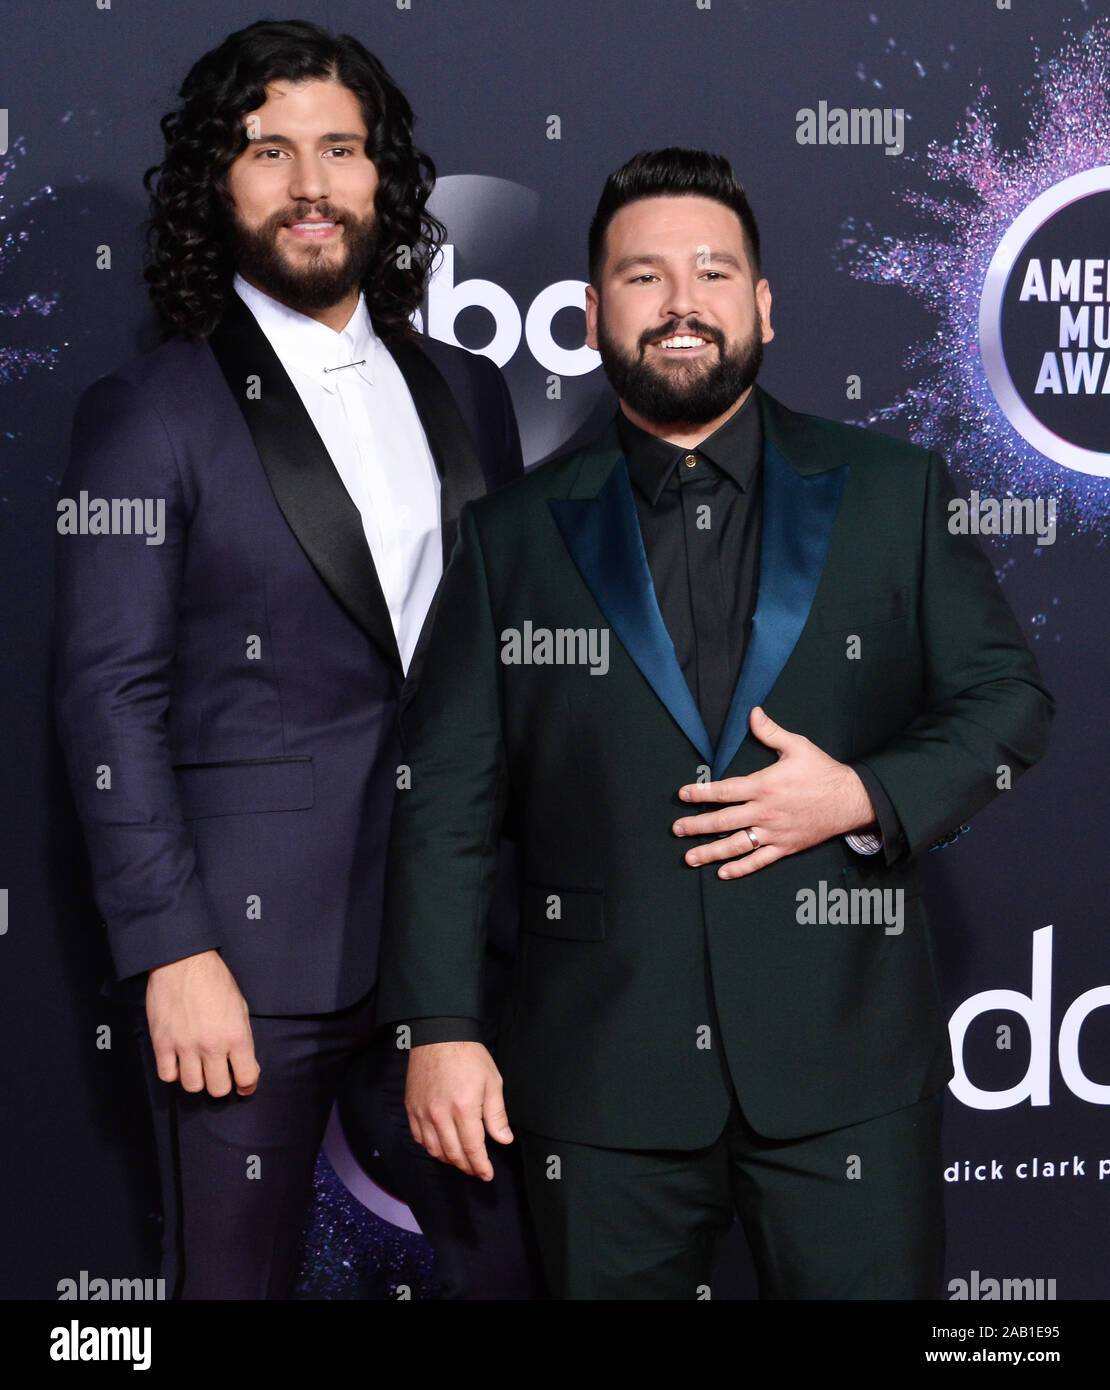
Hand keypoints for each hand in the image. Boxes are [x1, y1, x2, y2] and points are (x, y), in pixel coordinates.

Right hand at [145, 949, 258, 1097]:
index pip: (246, 1077)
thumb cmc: (215, 980)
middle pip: (218, 1089)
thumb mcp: (240, 1006)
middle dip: (221, 1084)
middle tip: (219, 1075)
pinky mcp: (162, 1043)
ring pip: (192, 1087)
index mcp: (236, 1035)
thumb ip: (242, 1036)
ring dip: (197, 1080)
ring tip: (198, 1067)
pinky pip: (167, 1075)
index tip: (243, 1085)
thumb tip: (243, 1062)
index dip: (247, 1085)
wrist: (182, 962)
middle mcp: (212, 1046)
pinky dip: (174, 1073)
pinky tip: (179, 1062)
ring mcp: (185, 1046)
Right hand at [405, 1041, 512, 1180]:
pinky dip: (431, 1148)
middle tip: (476, 1170)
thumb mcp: (492, 1081)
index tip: (487, 1175)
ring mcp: (423, 1113)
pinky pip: (420, 1138)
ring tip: (461, 1161)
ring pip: (434, 1150)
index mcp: (464, 1109)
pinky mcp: (411, 1108)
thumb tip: (503, 1140)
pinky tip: (441, 1146)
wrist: (438, 1036)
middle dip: (467, 1167)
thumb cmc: (468, 1056)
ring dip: (449, 1160)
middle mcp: (440, 1116)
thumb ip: (496, 1114)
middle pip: (453, 1154)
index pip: (473, 1149)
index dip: (480, 1166)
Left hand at [673, 706, 876, 877]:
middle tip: (676, 829)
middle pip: (723, 821)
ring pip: (737, 845)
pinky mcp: (786, 847)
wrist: (851, 799)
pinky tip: (722, 873)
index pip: (725, 791)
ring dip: (710, 852)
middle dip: (696, 826)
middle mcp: (765, 812)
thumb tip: (753, 712)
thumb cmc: (823, 771)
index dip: (701, 793)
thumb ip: (771, 732)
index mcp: (765, 786)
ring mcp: (775, 832)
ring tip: (689, 857)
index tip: (683, 795)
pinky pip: (759, 860)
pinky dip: (740, 868)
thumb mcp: (798, 746)